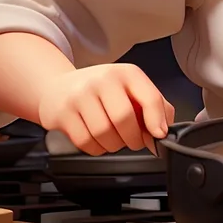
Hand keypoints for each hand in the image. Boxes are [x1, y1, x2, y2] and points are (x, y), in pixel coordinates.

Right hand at [38, 63, 174, 155]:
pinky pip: (85, 143)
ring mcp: (79, 96)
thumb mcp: (130, 87)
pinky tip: (98, 139)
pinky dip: (96, 148)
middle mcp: (102, 80)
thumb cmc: (101, 90)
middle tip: (134, 141)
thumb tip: (164, 130)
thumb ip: (153, 105)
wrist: (57, 87)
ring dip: (114, 145)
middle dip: (133, 138)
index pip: (149, 97)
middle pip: (124, 119)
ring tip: (114, 138)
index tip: (158, 134)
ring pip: (104, 134)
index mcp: (126, 73)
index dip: (156, 120)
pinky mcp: (62, 114)